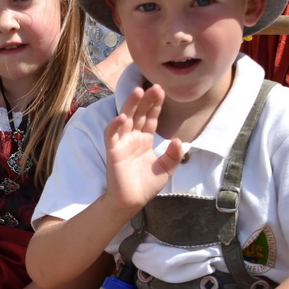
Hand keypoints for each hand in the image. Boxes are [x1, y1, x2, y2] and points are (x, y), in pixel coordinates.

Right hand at [103, 85, 182, 213]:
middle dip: (146, 100)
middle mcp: (133, 138)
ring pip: (125, 119)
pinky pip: (111, 135)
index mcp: (144, 140)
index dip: (155, 105)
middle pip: (139, 114)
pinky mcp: (113, 151)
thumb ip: (173, 155)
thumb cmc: (146, 185)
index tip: (162, 91)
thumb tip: (178, 140)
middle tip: (156, 87)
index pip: (150, 118)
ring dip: (130, 105)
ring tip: (138, 91)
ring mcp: (122, 143)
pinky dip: (115, 125)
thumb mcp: (166, 169)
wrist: (132, 202)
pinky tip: (122, 117)